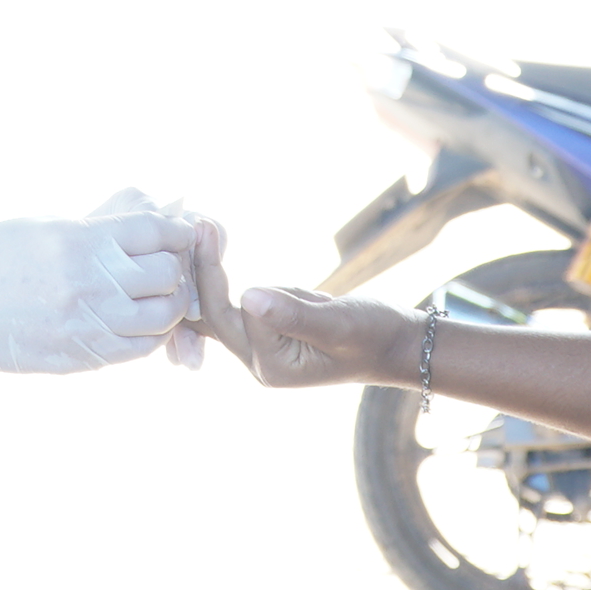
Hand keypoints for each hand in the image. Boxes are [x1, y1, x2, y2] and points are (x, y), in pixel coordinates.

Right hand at [0, 190, 197, 376]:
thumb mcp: (42, 226)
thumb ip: (95, 228)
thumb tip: (145, 221)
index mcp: (80, 240)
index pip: (155, 231)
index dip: (177, 230)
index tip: (179, 232)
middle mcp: (89, 282)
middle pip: (167, 274)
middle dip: (174, 266)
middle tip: (166, 265)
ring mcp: (87, 324)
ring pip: (162, 317)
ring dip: (167, 304)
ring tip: (155, 296)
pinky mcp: (81, 357)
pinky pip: (138, 349)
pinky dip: (149, 334)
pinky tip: (137, 323)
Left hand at [195, 231, 419, 389]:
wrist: (395, 341)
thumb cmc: (373, 333)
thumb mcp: (338, 323)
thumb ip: (293, 314)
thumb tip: (248, 297)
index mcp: (272, 366)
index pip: (229, 317)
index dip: (213, 274)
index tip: (206, 229)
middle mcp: (260, 362)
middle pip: (214, 315)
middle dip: (201, 269)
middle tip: (195, 223)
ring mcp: (263, 348)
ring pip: (219, 310)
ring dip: (206, 273)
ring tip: (198, 229)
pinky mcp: (270, 331)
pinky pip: (234, 307)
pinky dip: (219, 281)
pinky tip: (207, 253)